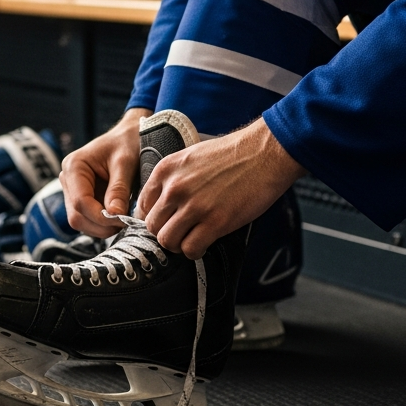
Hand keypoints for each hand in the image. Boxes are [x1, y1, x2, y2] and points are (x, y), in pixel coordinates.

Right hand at [60, 107, 150, 237]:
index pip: (80, 202)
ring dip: (101, 227)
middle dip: (100, 225)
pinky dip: (102, 223)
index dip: (100, 217)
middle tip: (125, 224)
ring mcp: (73, 190)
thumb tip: (115, 216)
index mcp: (74, 166)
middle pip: (76, 216)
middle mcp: (68, 179)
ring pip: (80, 221)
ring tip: (123, 219)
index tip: (122, 221)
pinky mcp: (82, 198)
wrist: (129, 136)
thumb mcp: (125, 163)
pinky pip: (88, 219)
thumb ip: (119, 189)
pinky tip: (118, 216)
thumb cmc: (127, 143)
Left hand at [137, 118, 305, 258]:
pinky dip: (195, 251)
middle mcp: (175, 188)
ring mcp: (194, 206)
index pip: (142, 206)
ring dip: (178, 245)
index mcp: (166, 170)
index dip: (154, 218)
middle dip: (165, 233)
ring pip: (167, 241)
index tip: (165, 222)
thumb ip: (173, 178)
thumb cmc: (232, 154)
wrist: (264, 153)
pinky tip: (204, 244)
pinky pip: (190, 249)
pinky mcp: (215, 222)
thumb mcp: (191, 156)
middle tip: (180, 233)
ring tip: (191, 239)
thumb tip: (163, 204)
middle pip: (152, 226)